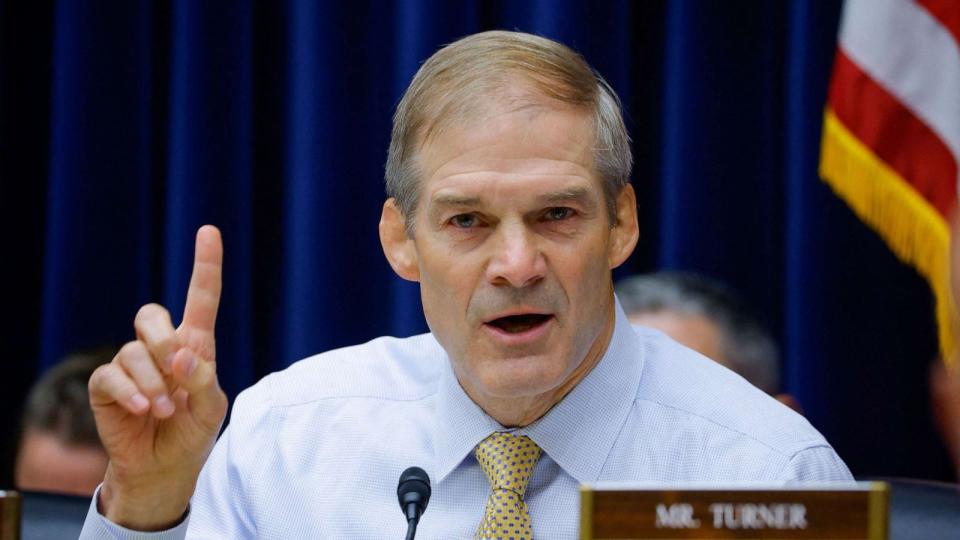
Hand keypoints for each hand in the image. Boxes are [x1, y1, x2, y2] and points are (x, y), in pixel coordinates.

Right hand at [88, 225, 227, 530]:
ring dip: (153, 380)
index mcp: (195, 345)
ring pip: (133, 349)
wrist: (164, 465)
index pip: (201, 298)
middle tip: (178, 372)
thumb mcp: (211, 408)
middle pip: (151, 315)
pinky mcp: (108, 384)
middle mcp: (161, 347)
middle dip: (163, 340)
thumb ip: (203, 379)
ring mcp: (132, 364)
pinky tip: (142, 408)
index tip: (208, 231)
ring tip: (164, 409)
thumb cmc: (192, 431)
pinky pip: (111, 373)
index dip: (205, 265)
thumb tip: (182, 353)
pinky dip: (130, 391)